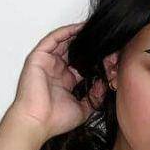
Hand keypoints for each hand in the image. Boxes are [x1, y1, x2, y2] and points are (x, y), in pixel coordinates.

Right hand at [5, 22, 106, 144]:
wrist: (38, 122)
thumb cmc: (56, 120)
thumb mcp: (83, 109)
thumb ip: (95, 96)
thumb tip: (105, 84)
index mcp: (65, 82)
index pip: (83, 65)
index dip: (95, 61)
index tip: (111, 58)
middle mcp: (56, 70)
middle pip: (75, 52)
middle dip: (90, 47)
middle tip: (107, 42)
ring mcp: (47, 62)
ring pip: (65, 42)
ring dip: (79, 36)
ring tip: (95, 30)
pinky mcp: (39, 56)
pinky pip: (54, 39)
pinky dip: (67, 32)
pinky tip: (80, 28)